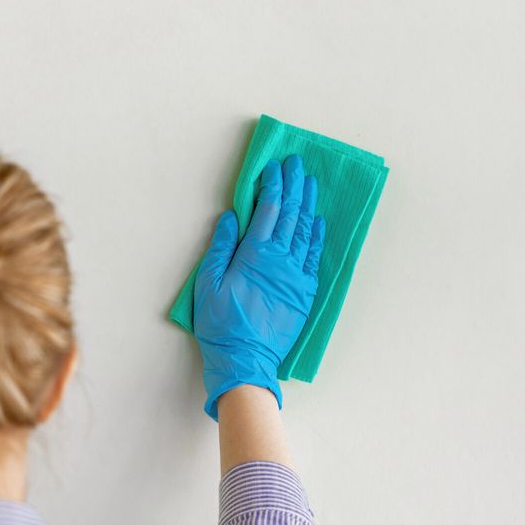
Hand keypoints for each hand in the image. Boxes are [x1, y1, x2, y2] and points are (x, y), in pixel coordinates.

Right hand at [194, 154, 325, 420]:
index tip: (275, 167)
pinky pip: (314, 257)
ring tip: (309, 182)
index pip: (269, 209)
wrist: (246, 360)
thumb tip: (231, 217)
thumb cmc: (221, 324)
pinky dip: (316, 236)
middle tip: (296, 164)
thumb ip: (220, 248)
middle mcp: (280, 260)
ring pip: (305, 231)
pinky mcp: (304, 292)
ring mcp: (296, 275)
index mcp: (254, 255)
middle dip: (293, 185)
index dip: (273, 185)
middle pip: (291, 214)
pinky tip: (318, 221)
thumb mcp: (207, 284)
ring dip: (308, 204)